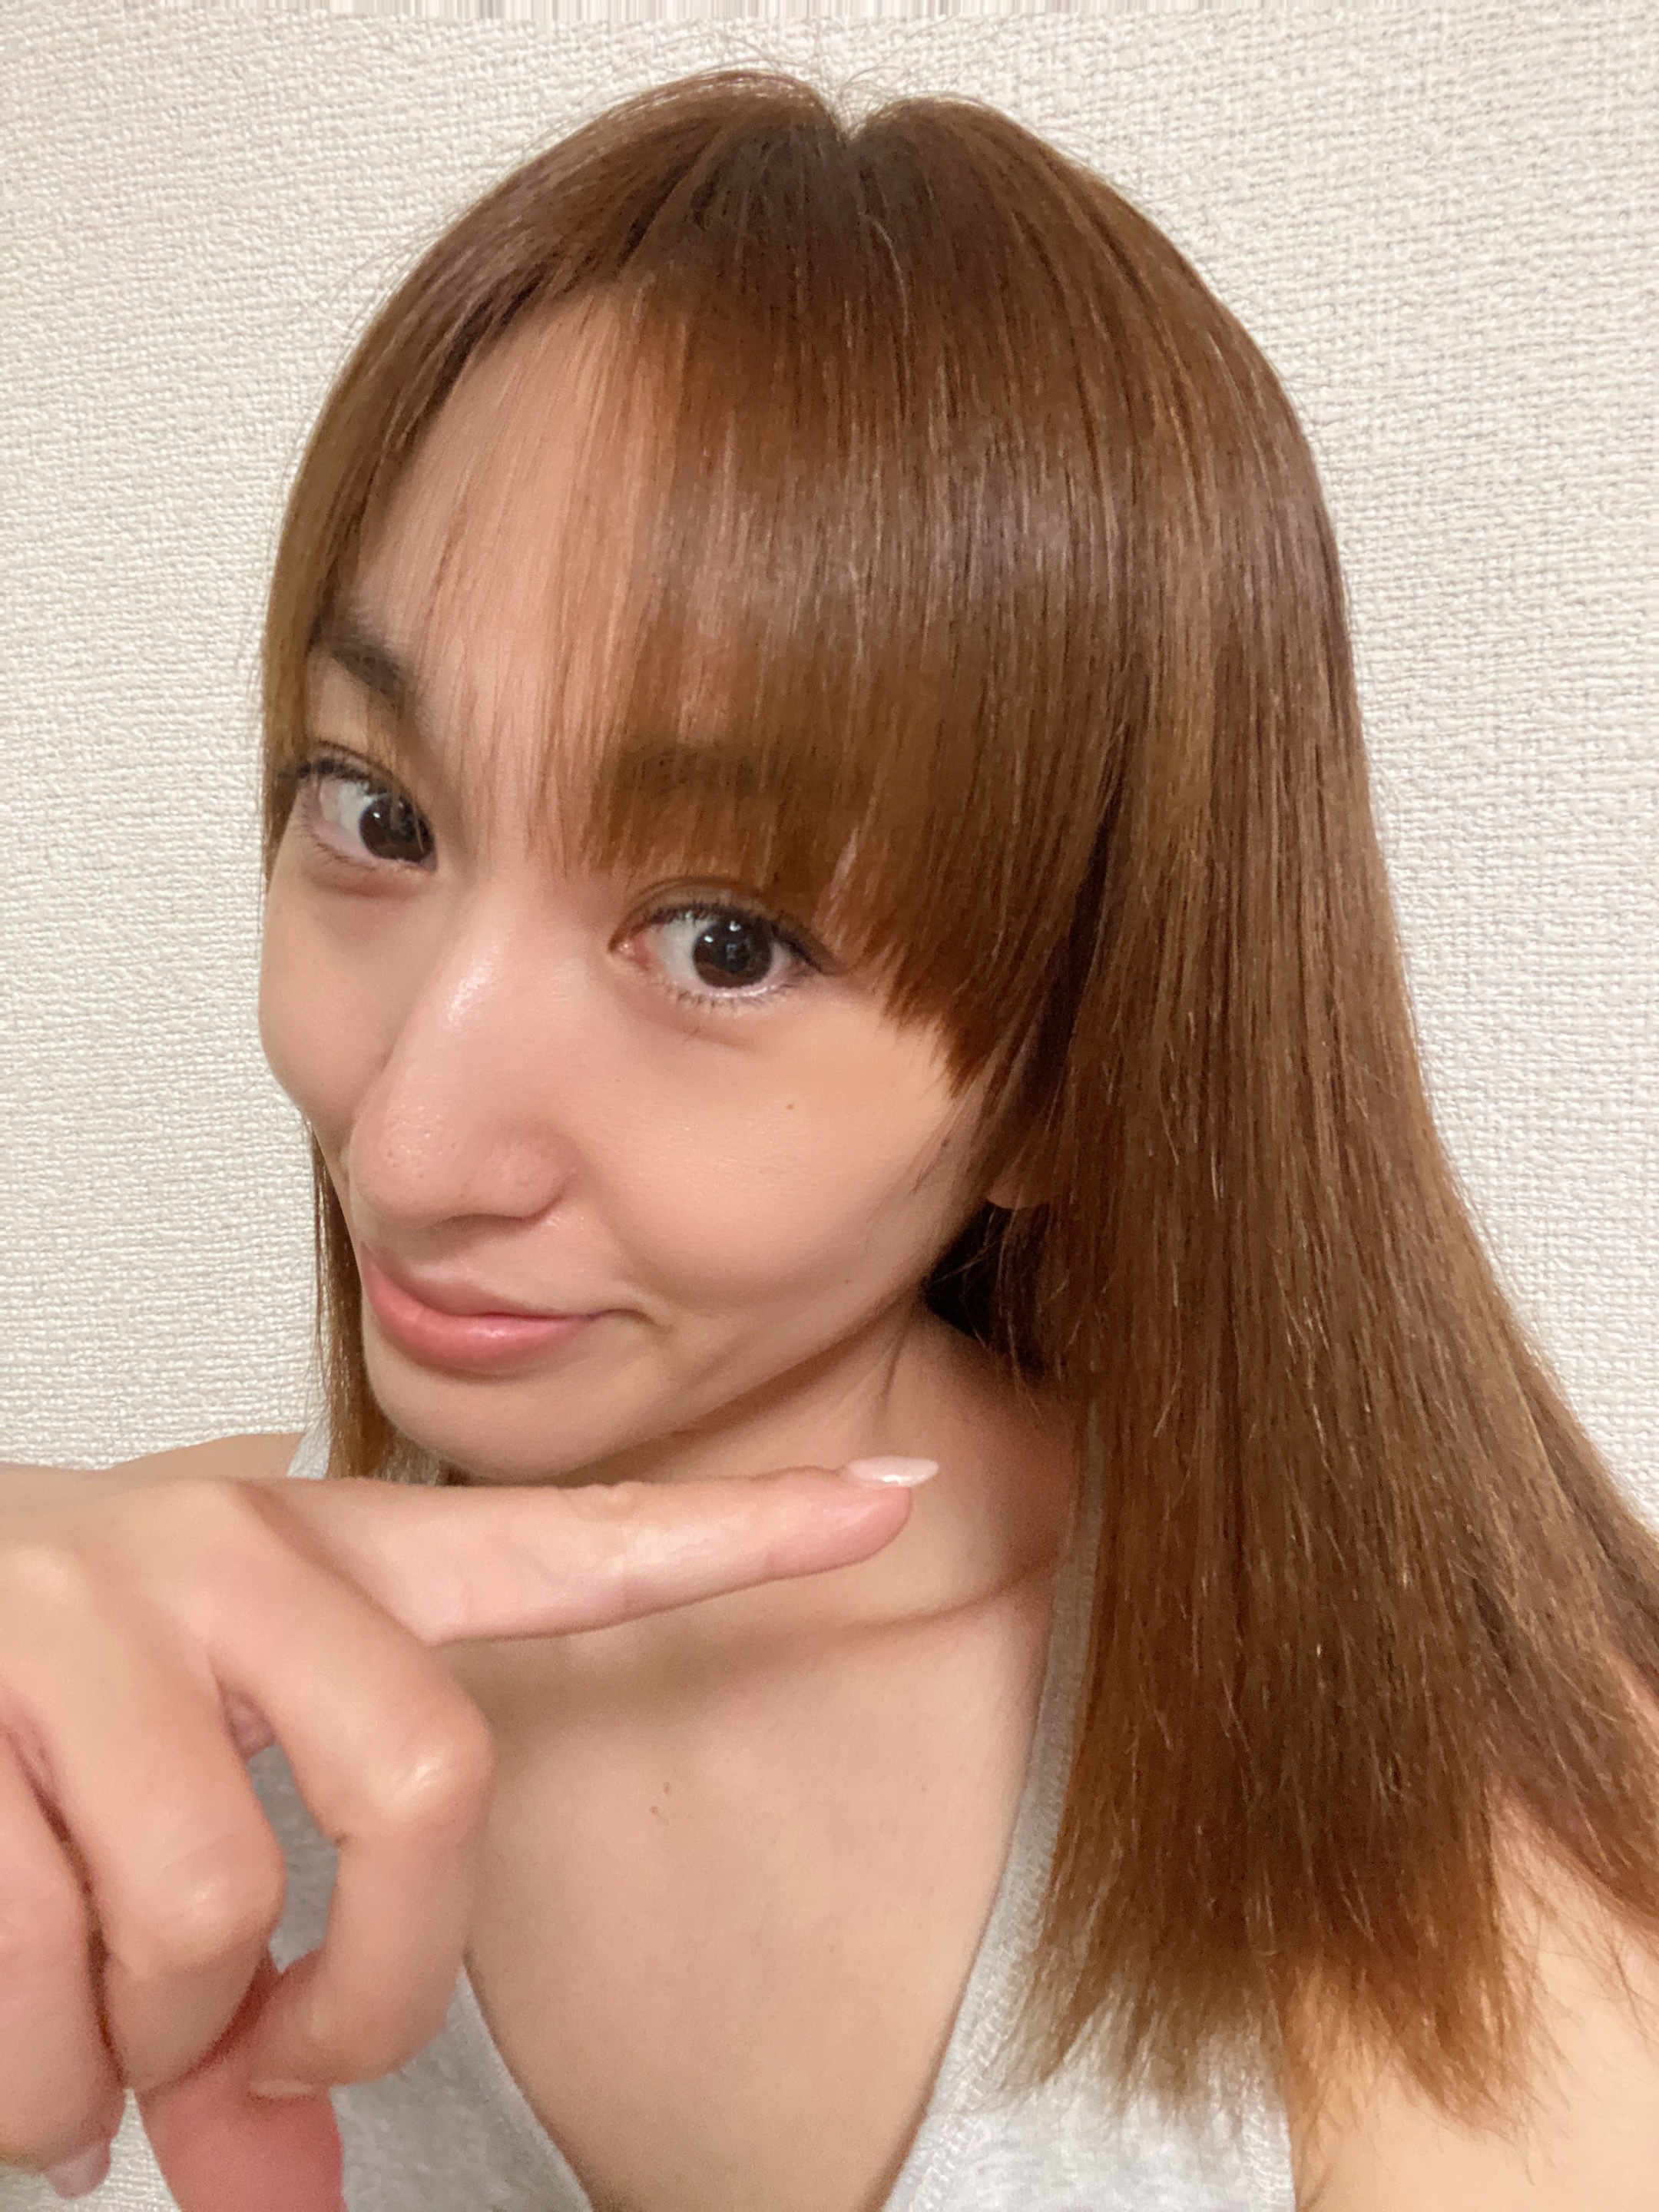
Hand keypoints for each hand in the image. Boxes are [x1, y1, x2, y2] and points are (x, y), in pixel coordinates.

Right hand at [0, 1447, 922, 2206]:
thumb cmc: (29, 1729)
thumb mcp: (174, 1826)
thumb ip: (252, 2003)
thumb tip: (285, 2203)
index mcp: (318, 1564)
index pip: (565, 1544)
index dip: (739, 1530)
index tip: (895, 1499)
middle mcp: (229, 1551)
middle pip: (431, 1782)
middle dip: (368, 1989)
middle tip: (277, 2054)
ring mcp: (94, 1610)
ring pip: (211, 1913)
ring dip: (147, 2051)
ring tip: (92, 2044)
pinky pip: (41, 1978)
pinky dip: (30, 2081)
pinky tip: (9, 2035)